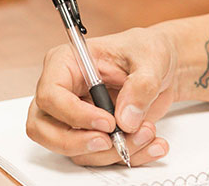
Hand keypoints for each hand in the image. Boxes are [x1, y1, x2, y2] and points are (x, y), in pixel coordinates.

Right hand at [27, 26, 181, 166]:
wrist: (163, 68)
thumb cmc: (146, 50)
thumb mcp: (151, 58)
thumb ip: (141, 86)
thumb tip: (126, 118)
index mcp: (66, 63)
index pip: (50, 96)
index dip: (74, 115)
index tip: (107, 122)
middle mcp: (64, 92)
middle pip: (45, 130)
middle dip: (79, 143)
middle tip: (112, 141)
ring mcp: (74, 117)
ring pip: (73, 149)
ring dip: (110, 152)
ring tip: (146, 133)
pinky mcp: (91, 134)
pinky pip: (97, 156)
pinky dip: (125, 157)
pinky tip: (151, 145)